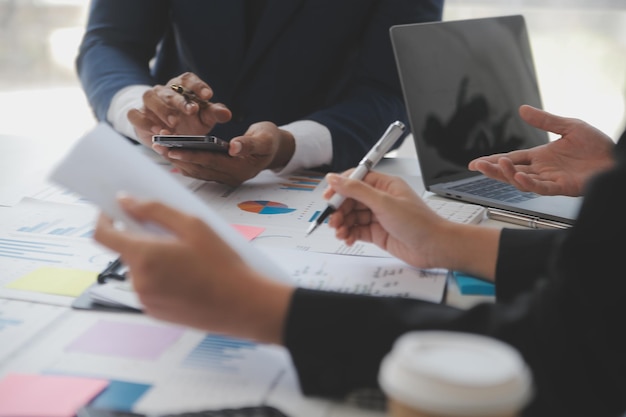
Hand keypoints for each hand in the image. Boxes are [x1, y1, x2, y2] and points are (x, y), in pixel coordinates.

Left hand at [93, 196, 291, 343]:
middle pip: (127, 252)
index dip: (104, 218)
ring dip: (154, 260)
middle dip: (143, 239)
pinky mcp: (155, 313)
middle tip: (175, 237)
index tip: (114, 209)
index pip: (102, 235)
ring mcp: (145, 301)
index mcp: (144, 257)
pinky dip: (161, 278)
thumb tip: (126, 201)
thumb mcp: (194, 226)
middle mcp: (138, 282)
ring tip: (188, 260)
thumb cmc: (223, 265)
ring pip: (139, 270)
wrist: (242, 305)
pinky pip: (149, 288)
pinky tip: (188, 278)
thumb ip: (155, 210)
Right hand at [127, 72, 231, 146]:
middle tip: (192, 111)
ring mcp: (149, 102)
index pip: (188, 79)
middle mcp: (164, 91)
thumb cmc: (190, 122)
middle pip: (169, 90)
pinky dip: (144, 121)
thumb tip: (227, 114)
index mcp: (182, 87)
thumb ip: (215, 114)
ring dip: (162, 109)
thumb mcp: (205, 119)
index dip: (198, 86)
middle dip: (180, 100)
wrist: (169, 134)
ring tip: (173, 123)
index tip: (208, 96)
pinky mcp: (138, 115)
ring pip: (150, 97)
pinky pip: (135, 114)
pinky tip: (156, 131)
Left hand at [155, 121, 294, 185]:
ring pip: (196, 170)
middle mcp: (230, 177)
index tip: (173, 148)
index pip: (211, 162)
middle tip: (158, 146)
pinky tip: (171, 153)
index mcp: (241, 169)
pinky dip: (184, 162)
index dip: (192, 155)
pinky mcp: (219, 174)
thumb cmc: (269, 140)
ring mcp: (224, 177)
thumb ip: (249, 143)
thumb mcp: (265, 138)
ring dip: (178, 160)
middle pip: (199, 168)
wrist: (274, 148)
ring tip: (160, 148)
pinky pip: (198, 170)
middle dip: (178, 157)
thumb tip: (233, 147)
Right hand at [325, 171, 498, 278]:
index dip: (340, 187)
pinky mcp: (378, 233)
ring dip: (343, 223)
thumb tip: (335, 179)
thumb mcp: (384, 203)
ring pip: (352, 216)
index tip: (328, 196)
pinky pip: (357, 230)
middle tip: (332, 219)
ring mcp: (379, 216)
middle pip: (351, 199)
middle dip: (339, 209)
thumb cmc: (419, 223)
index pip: (356, 180)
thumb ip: (356, 190)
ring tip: (340, 231)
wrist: (435, 248)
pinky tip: (347, 238)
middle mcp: (381, 199)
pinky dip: (349, 234)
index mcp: (385, 185)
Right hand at [468, 105, 614, 196]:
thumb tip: (522, 109)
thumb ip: (545, 120)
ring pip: (522, 182)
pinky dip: (529, 183)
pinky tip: (520, 176)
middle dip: (493, 170)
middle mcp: (542, 170)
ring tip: (498, 166)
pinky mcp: (562, 188)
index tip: (475, 163)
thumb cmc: (597, 146)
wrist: (617, 158)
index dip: (493, 161)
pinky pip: (541, 188)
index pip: (511, 159)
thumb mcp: (569, 126)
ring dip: (508, 175)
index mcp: (540, 157)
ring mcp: (551, 180)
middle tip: (477, 166)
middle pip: (511, 172)